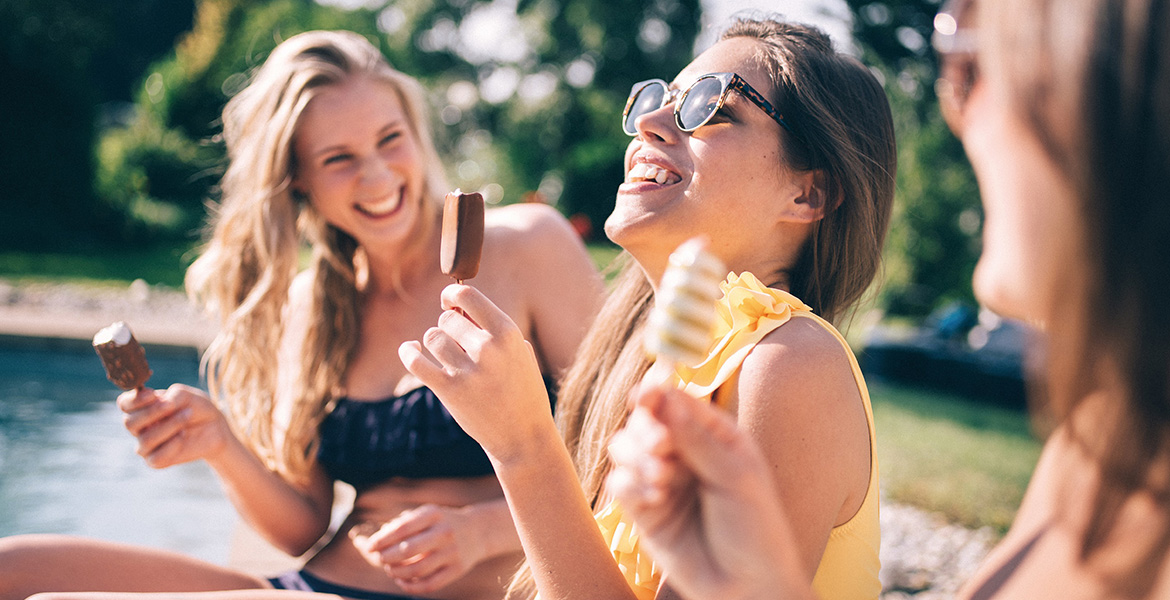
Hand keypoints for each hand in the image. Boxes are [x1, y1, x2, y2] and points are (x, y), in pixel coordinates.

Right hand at [117, 384, 232, 468]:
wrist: (214, 427)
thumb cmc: (196, 408)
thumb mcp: (186, 395)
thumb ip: (171, 396)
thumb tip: (162, 404)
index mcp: (141, 408)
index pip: (124, 404)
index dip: (134, 400)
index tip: (153, 394)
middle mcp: (139, 427)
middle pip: (129, 423)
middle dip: (153, 413)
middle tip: (174, 406)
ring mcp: (145, 445)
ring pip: (145, 440)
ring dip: (169, 426)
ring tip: (187, 417)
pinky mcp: (156, 461)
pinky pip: (156, 457)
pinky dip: (172, 445)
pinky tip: (183, 436)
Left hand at [351, 504, 485, 594]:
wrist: (477, 531)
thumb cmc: (442, 523)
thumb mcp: (427, 514)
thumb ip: (403, 523)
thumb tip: (378, 539)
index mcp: (434, 514)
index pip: (403, 528)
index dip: (382, 539)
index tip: (370, 547)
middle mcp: (445, 532)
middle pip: (408, 550)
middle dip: (387, 557)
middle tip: (379, 559)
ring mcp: (452, 552)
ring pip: (417, 570)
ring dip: (397, 573)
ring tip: (390, 570)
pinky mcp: (457, 570)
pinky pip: (429, 584)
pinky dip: (411, 586)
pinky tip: (401, 581)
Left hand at [398, 284, 553, 461]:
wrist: (523, 437)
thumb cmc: (523, 392)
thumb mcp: (520, 354)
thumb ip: (494, 330)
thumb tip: (460, 310)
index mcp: (508, 333)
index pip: (468, 296)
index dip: (452, 295)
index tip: (448, 302)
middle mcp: (488, 348)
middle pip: (447, 319)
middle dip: (448, 327)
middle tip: (456, 342)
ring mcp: (467, 370)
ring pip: (432, 337)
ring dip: (434, 343)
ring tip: (445, 355)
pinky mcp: (449, 391)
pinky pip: (416, 361)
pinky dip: (408, 352)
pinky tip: (411, 350)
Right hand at [606, 384, 814, 599]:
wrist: (748, 588)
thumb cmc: (755, 528)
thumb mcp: (736, 477)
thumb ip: (699, 439)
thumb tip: (667, 397)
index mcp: (714, 435)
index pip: (676, 402)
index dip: (656, 392)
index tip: (644, 393)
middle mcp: (684, 453)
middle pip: (645, 420)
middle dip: (646, 428)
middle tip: (660, 445)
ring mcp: (661, 480)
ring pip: (624, 447)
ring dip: (636, 455)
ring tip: (661, 478)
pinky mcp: (644, 510)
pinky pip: (620, 484)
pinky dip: (629, 486)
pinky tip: (654, 499)